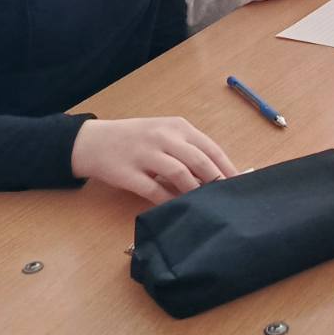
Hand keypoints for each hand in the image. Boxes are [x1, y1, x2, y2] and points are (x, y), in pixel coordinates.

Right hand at [71, 117, 238, 204]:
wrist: (93, 141)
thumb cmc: (135, 139)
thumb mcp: (164, 134)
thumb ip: (188, 148)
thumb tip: (217, 172)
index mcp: (177, 126)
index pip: (210, 148)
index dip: (227, 167)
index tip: (240, 183)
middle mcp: (163, 137)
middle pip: (199, 161)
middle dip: (216, 181)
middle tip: (226, 197)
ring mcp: (145, 154)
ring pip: (180, 174)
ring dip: (195, 191)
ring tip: (205, 203)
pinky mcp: (129, 172)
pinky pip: (154, 190)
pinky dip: (169, 200)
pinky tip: (177, 207)